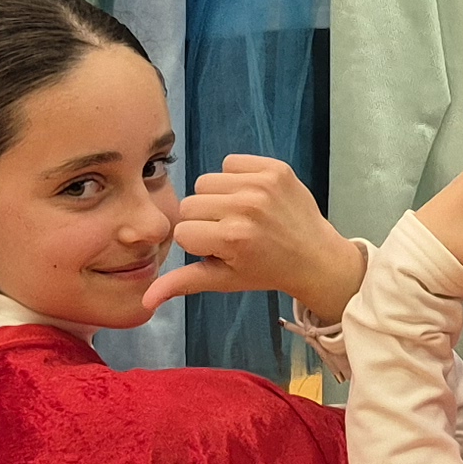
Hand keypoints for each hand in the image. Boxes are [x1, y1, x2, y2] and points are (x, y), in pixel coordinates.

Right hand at [149, 155, 369, 321]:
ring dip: (217, 197)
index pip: (183, 230)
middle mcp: (246, 207)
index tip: (221, 249)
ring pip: (207, 181)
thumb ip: (184, 283)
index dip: (198, 242)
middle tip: (231, 232)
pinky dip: (236, 177)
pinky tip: (253, 197)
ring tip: (241, 214)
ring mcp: (262, 185)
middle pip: (190, 204)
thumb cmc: (266, 271)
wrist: (316, 257)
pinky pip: (231, 162)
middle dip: (204, 219)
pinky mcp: (275, 168)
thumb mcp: (224, 279)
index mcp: (232, 238)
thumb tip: (146, 301)